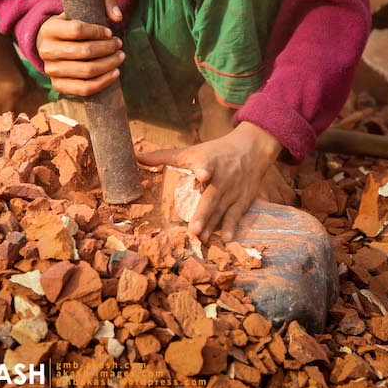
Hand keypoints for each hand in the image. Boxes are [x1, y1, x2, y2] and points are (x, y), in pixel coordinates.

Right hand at [36, 0, 123, 95]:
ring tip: (120, 56)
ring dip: (109, 64)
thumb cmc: (76, 21)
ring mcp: (50, 69)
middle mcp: (45, 50)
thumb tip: (117, 17)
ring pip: (86, 71)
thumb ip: (106, 1)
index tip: (110, 32)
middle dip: (107, 48)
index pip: (77, 30)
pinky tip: (115, 73)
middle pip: (84, 51)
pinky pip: (84, 89)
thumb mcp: (88, 3)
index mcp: (49, 28)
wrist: (57, 43)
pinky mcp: (58, 85)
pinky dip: (103, 82)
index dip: (98, 32)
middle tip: (119, 44)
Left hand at [134, 121, 282, 241]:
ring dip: (213, 225)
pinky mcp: (244, 199)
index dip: (203, 169)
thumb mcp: (192, 151)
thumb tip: (135, 156)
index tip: (203, 174)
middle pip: (212, 197)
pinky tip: (227, 239)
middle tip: (194, 229)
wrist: (252, 148)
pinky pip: (236, 215)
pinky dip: (232, 227)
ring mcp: (233, 190)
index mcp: (208, 162)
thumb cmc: (215, 151)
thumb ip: (163, 156)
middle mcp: (222, 177)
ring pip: (222, 210)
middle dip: (204, 213)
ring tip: (203, 239)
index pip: (205, 164)